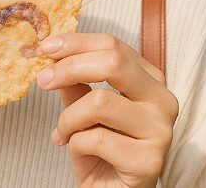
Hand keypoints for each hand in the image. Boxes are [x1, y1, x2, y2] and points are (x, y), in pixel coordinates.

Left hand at [37, 33, 178, 187]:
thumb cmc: (102, 151)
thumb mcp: (85, 110)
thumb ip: (75, 82)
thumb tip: (53, 52)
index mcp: (151, 80)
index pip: (113, 45)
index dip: (76, 43)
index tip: (46, 48)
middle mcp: (162, 100)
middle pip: (113, 63)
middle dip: (69, 68)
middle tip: (43, 81)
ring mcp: (160, 131)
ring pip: (99, 102)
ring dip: (68, 118)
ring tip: (62, 132)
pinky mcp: (150, 161)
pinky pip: (96, 139)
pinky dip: (75, 143)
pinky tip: (75, 150)